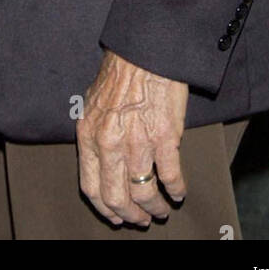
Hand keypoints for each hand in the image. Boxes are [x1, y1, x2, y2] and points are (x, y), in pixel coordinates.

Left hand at [76, 50, 187, 227]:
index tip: (117, 216)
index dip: (105, 208)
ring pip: (144, 193)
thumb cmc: (120, 72)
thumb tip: (100, 159)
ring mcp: (138, 142)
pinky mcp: (165, 137)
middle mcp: (110, 144)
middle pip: (117, 198)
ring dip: (155, 208)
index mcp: (89, 136)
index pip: (92, 188)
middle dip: (130, 215)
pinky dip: (176, 190)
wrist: (145, 51)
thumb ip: (95, 134)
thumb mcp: (93, 104)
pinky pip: (170, 176)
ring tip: (161, 209)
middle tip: (141, 219)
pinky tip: (178, 192)